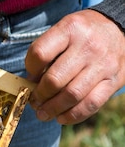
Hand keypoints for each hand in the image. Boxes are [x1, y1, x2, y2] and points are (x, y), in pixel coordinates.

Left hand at [25, 9, 124, 124]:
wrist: (118, 28)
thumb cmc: (81, 34)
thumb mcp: (62, 32)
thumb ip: (46, 53)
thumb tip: (30, 83)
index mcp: (70, 29)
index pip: (40, 54)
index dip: (30, 69)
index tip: (30, 76)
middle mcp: (88, 46)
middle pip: (55, 79)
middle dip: (40, 95)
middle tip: (34, 101)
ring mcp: (103, 65)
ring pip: (72, 95)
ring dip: (53, 109)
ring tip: (43, 114)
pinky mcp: (114, 81)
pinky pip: (91, 104)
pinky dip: (73, 115)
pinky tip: (62, 118)